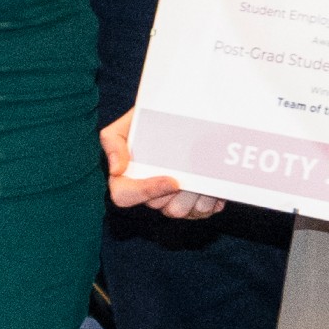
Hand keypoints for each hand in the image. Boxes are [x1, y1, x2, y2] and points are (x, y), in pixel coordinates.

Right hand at [101, 109, 224, 221]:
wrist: (181, 116)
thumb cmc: (150, 120)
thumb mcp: (127, 122)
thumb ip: (113, 140)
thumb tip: (116, 170)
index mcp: (127, 178)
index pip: (124, 196)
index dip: (147, 192)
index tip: (173, 180)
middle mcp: (147, 194)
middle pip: (159, 206)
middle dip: (180, 191)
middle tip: (198, 171)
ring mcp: (170, 202)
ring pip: (182, 212)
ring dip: (198, 196)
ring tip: (209, 175)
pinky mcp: (191, 206)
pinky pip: (201, 213)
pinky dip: (212, 201)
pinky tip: (215, 183)